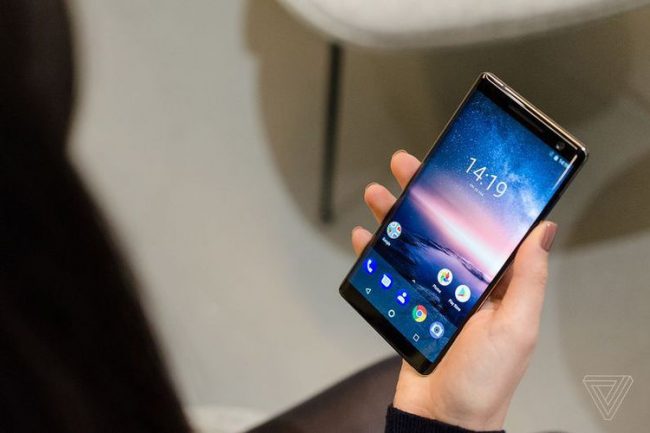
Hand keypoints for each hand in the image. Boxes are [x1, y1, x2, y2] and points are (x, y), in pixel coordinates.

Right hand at [351, 150, 557, 430]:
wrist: (443, 419)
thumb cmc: (484, 381)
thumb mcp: (516, 328)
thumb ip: (529, 279)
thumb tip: (544, 231)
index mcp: (494, 283)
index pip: (481, 228)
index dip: (466, 196)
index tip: (453, 169)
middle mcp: (462, 283)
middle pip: (440, 229)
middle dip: (421, 195)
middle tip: (406, 167)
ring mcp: (432, 293)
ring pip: (410, 244)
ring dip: (392, 217)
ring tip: (376, 195)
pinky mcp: (407, 306)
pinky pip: (389, 273)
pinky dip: (374, 254)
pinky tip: (363, 238)